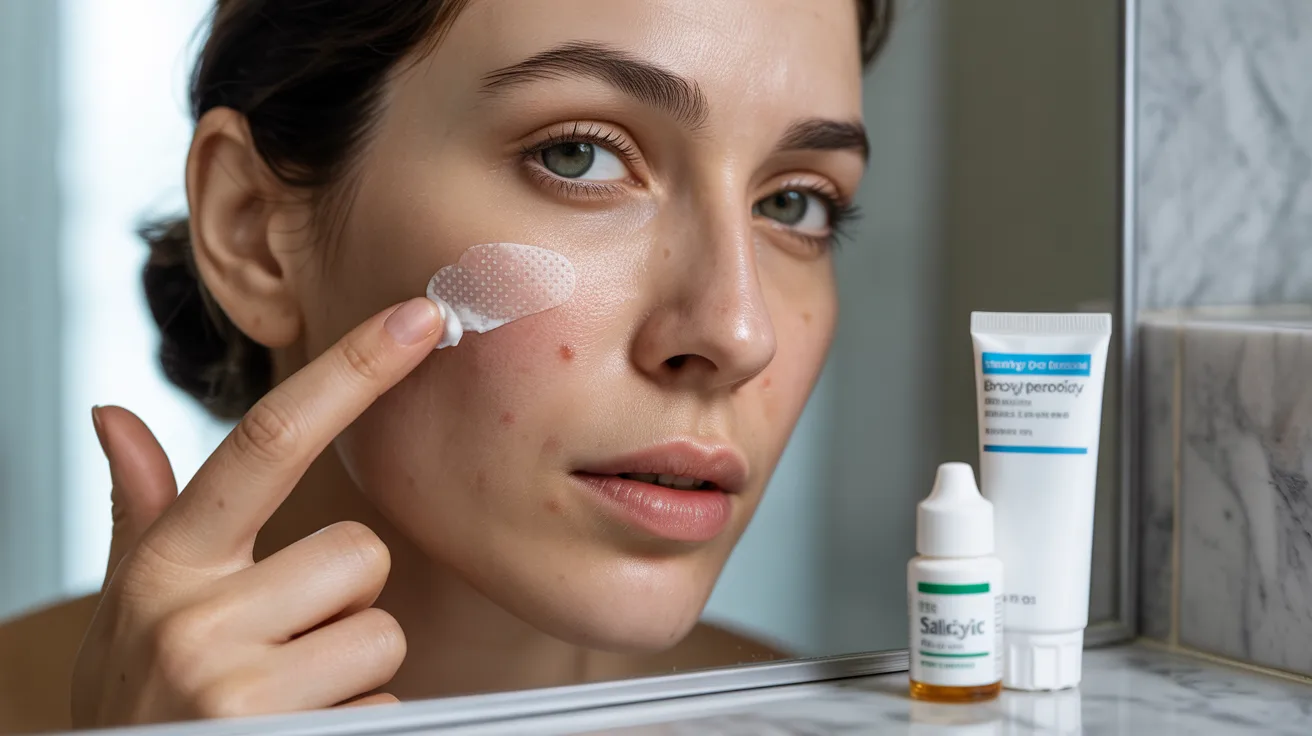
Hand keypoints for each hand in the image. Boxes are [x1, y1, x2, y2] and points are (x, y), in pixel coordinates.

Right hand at [71, 297, 444, 726]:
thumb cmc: (136, 704)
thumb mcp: (126, 608)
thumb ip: (139, 511)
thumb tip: (113, 415)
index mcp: (170, 564)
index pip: (270, 439)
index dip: (353, 370)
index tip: (422, 316)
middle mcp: (197, 619)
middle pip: (360, 554)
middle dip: (344, 600)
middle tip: (285, 646)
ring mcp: (238, 692)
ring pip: (383, 633)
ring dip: (354, 668)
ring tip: (287, 698)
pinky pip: (388, 709)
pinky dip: (359, 724)